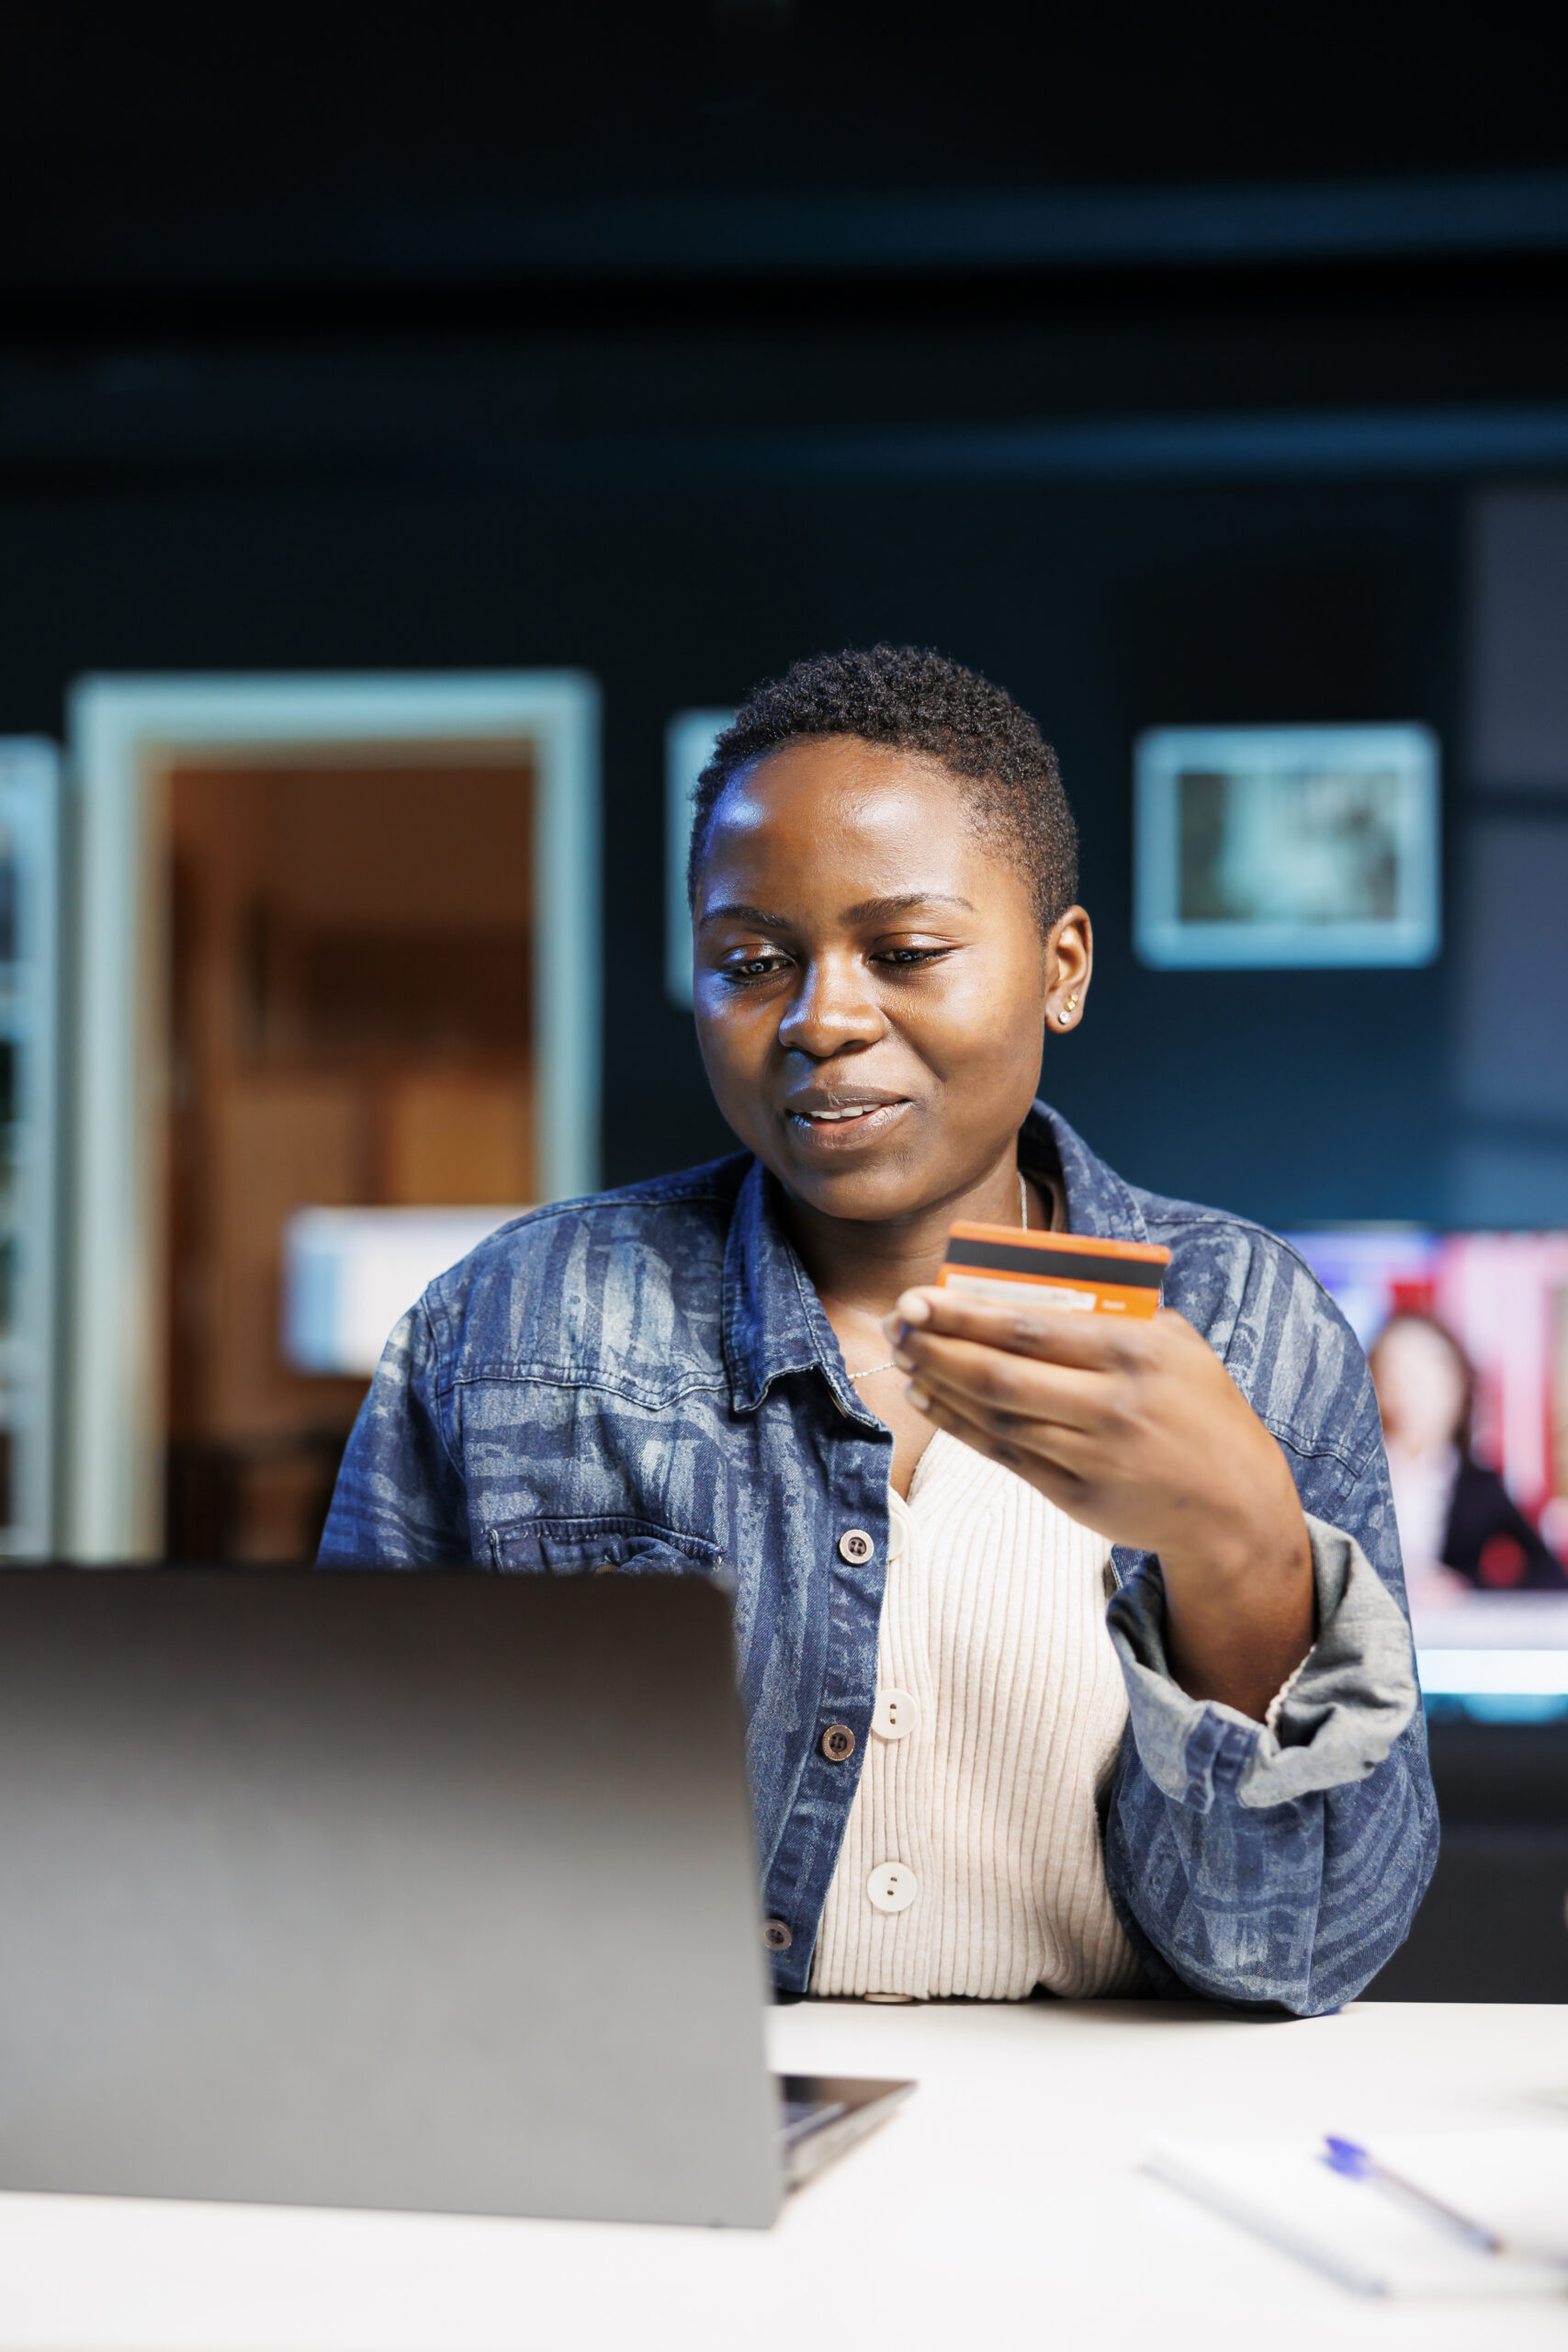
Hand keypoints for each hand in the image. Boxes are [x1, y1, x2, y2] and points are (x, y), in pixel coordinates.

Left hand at [886, 1288, 1313, 1718]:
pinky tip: (930, 1398)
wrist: (1235, 1507)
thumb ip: (1111, 1312)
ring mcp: (1092, 1456)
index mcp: (1136, 1352)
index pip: (1030, 1328)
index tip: (919, 1297)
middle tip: (896, 1323)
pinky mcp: (1076, 1496)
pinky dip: (960, 1425)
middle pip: (999, 1372)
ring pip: (994, 1414)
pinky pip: (1004, 1454)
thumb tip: (1025, 1289)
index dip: (964, 1314)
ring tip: (905, 1356)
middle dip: (937, 1345)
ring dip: (940, 1383)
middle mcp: (1112, 1405)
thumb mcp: (1175, 1343)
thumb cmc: (1199, 1408)